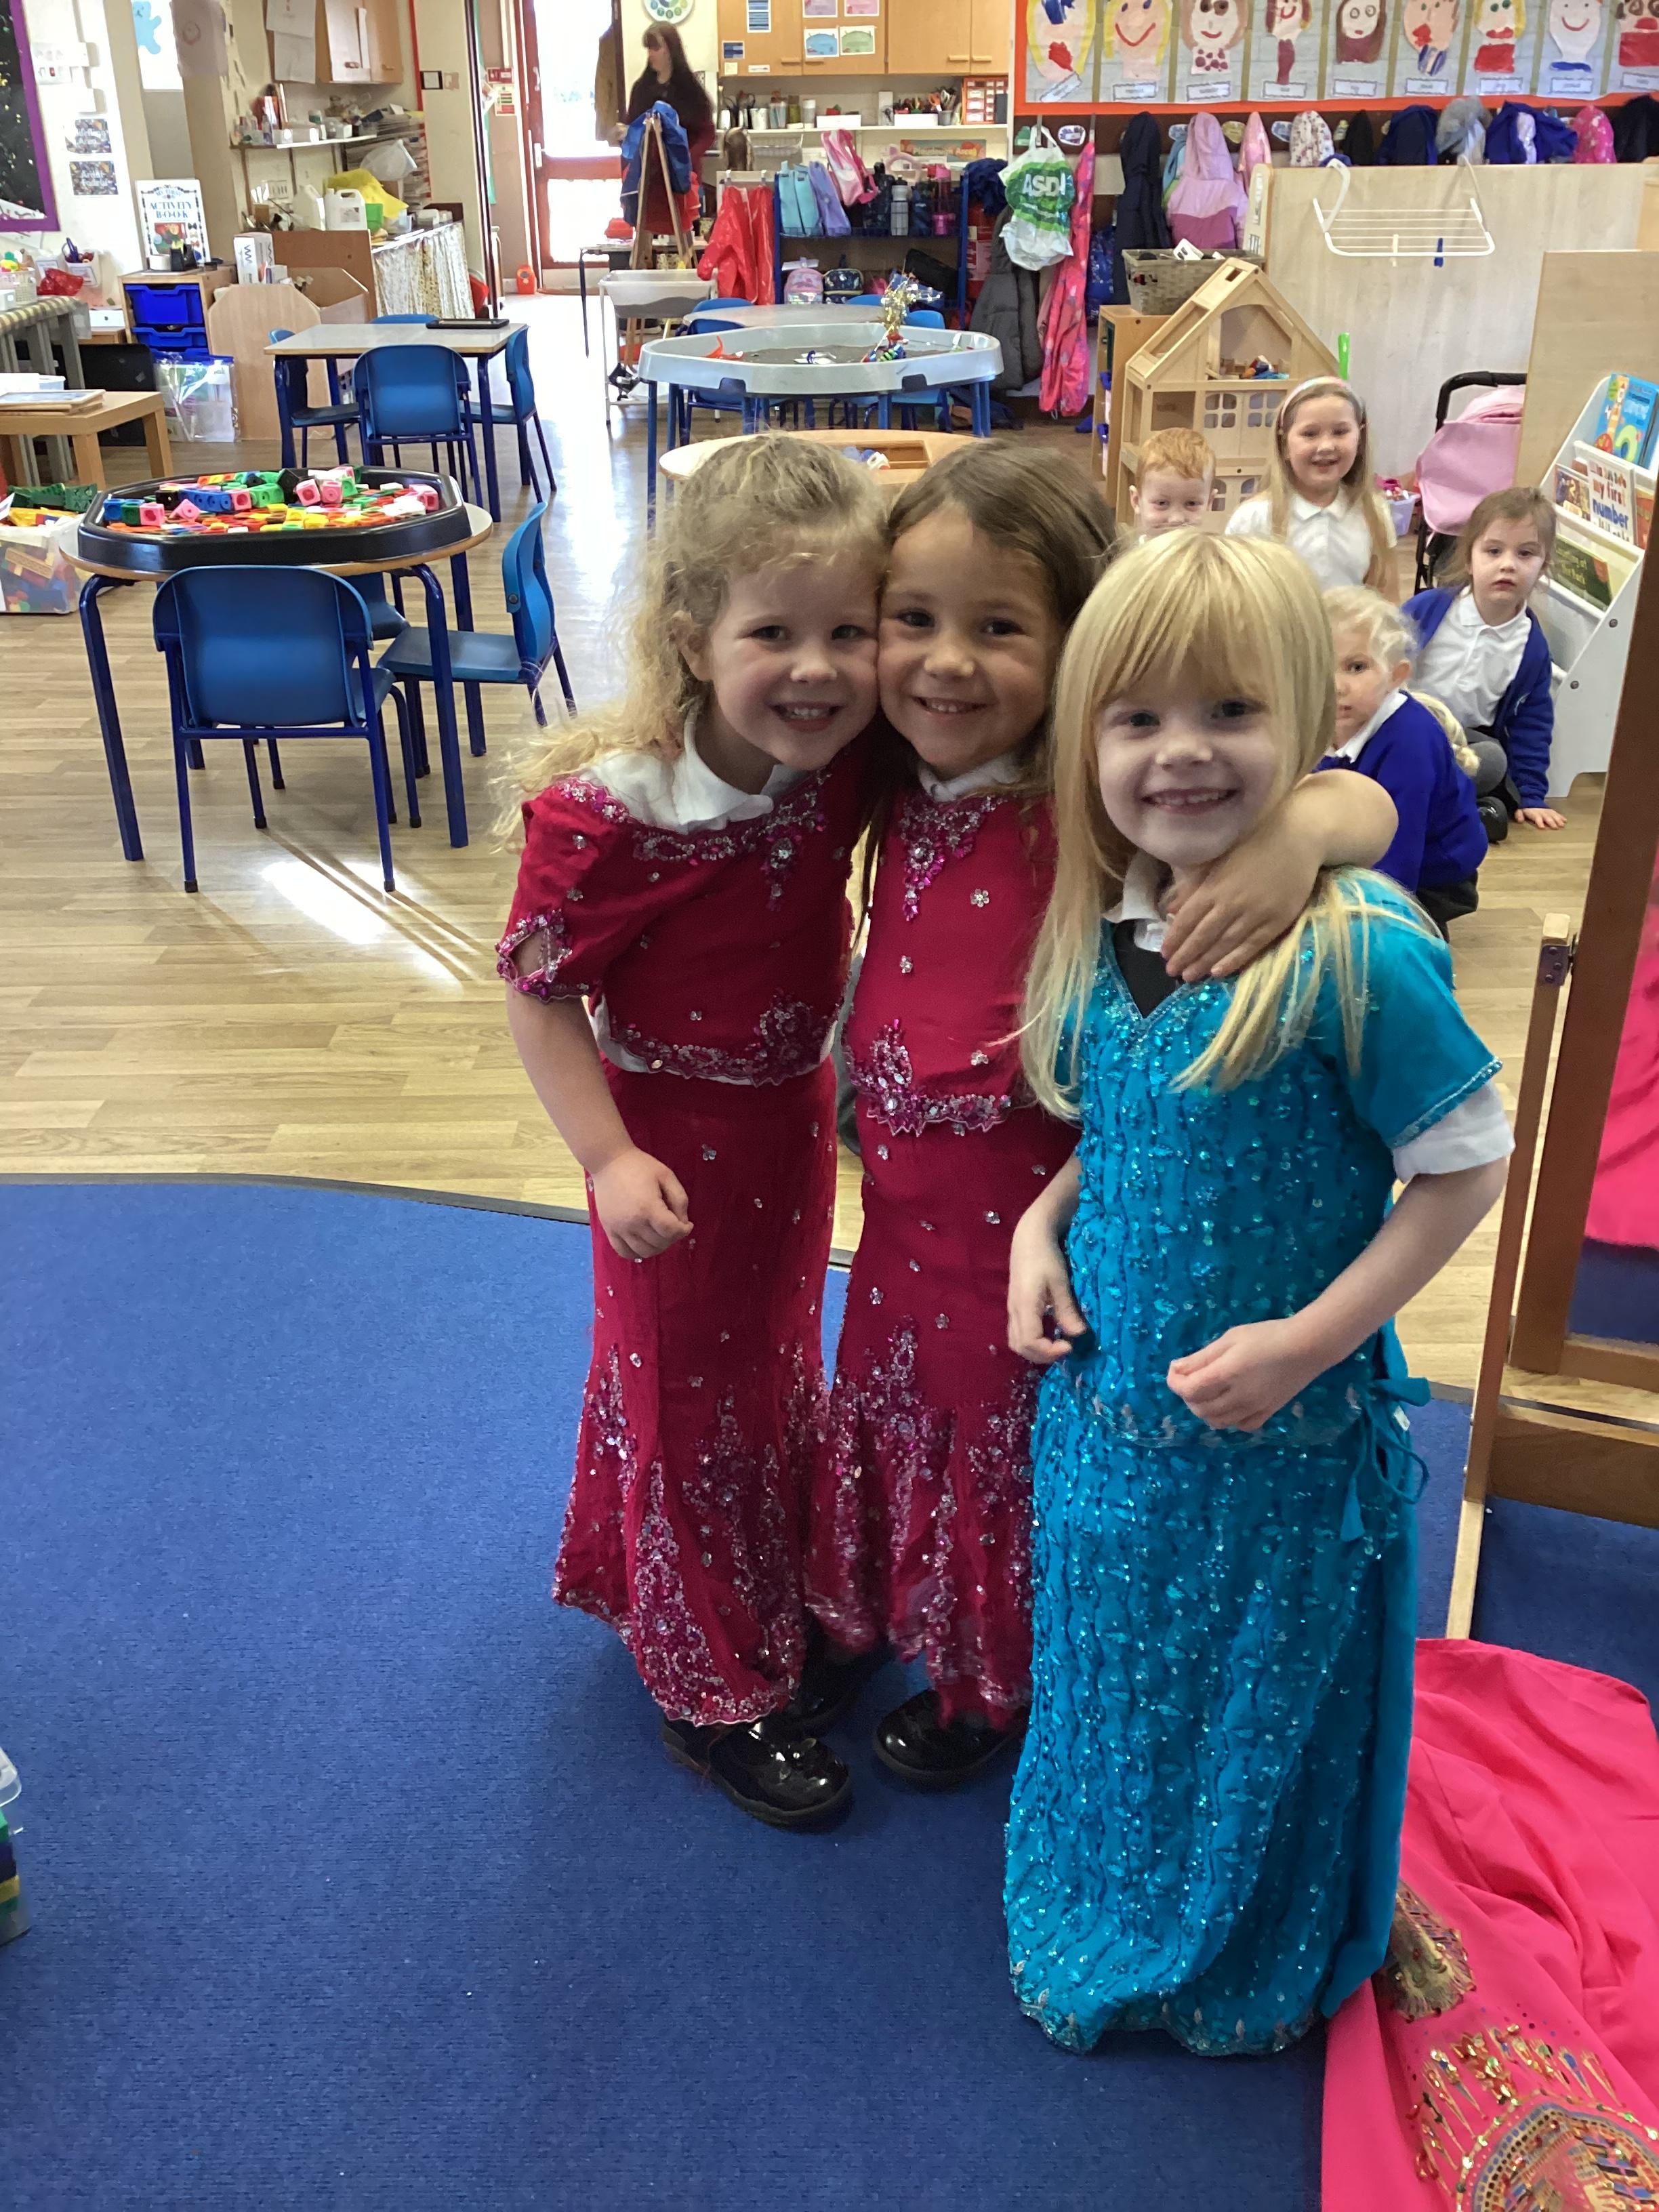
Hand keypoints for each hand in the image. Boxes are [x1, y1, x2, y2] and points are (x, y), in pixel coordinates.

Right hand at [591, 1148, 691, 1259]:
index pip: (671, 1232)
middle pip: (660, 1243)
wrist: (608, 1161)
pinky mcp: (608, 1229)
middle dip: (672, 1237)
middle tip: (674, 1226)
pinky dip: (637, 1252)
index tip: (687, 1225)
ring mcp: (618, 1228)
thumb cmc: (639, 1165)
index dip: (684, 1231)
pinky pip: (624, 1252)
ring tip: (660, 1234)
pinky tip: (644, 1242)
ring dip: (657, 1246)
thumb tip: (683, 1223)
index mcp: (648, 1208)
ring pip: (644, 1251)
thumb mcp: (666, 1176)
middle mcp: (633, 1222)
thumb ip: (680, 1200)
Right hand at [1008, 1209, 1088, 1366]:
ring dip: (1036, 1350)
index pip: (1030, 1341)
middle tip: (1064, 1349)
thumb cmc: (1046, 1256)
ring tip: (1057, 1344)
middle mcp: (1014, 1310)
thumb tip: (1078, 1335)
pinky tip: (1049, 1333)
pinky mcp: (1015, 1305)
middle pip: (1019, 1346)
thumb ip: (1067, 1310)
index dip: (1049, 1351)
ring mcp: (1012, 1308)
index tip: (1070, 1346)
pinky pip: (1018, 1332)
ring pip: (1016, 1341)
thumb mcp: (1060, 1282)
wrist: (1030, 1236)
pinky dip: (1032, 1340)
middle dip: (1042, 1355)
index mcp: (1024, 1306)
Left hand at [1160, 816, 1318, 980]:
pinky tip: (1218, 972)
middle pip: (1203, 936)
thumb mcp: (1218, 859)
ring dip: (1205, 962)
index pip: (1188, 919)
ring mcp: (1256, 914)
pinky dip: (1234, 960)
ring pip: (1225, 944)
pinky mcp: (1277, 921)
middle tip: (1172, 971)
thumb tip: (1171, 910)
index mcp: (1215, 886)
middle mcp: (1232, 903)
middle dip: (1186, 955)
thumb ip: (1194, 885)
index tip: (1164, 953)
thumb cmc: (1254, 844)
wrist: (1299, 838)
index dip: (1175, 938)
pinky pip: (1252, 946)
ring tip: (1189, 976)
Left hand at [1166, 1317, 1326, 1431]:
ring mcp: (1254, 1408)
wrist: (1308, 1347)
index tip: (1175, 1369)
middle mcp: (1238, 1397)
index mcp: (1226, 1374)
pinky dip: (1228, 1419)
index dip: (1175, 1382)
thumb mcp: (1230, 1338)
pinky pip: (1241, 1426)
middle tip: (1190, 1378)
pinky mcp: (1268, 1413)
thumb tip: (1176, 1369)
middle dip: (1188, 1395)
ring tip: (1207, 1392)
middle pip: (1200, 1408)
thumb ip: (1202, 1357)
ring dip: (1204, 1409)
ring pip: (1217, 1421)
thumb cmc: (1267, 1335)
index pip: (1189, 1390)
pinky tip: (1230, 1404)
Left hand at [1516, 806, 1565, 830]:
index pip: (1537, 818)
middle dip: (1551, 822)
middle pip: (1547, 817)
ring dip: (1558, 820)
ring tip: (1562, 825)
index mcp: (1534, 813)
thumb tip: (1520, 820)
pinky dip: (1561, 817)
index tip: (1542, 827)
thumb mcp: (1520, 810)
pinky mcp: (1551, 811)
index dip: (1539, 822)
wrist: (1531, 799)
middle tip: (1555, 827)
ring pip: (1553, 815)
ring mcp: (1547, 811)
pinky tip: (1565, 820)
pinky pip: (1557, 813)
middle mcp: (1542, 812)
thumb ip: (1519, 815)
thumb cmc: (1526, 808)